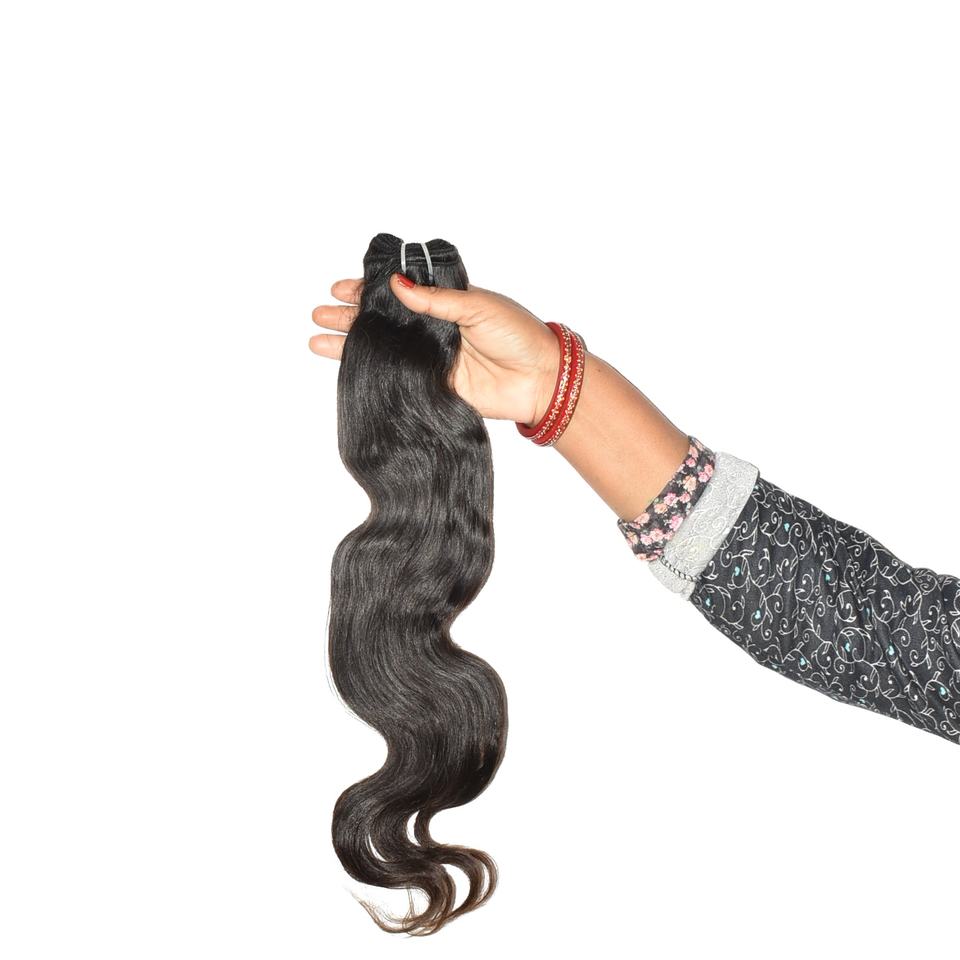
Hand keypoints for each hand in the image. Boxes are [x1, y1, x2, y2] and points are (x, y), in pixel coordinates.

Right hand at [309, 273, 563, 423]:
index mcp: (445, 303)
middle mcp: (433, 330)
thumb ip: (435, 300)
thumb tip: (395, 284)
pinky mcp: (433, 387)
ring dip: (351, 347)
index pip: (399, 292)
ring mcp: (430, 360)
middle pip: (383, 321)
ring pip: (384, 350)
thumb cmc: (519, 335)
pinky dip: (373, 375)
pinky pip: (397, 379)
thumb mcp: (478, 306)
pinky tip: (348, 370)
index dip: (369, 289)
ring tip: (317, 341)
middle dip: (350, 318)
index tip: (341, 288)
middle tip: (319, 314)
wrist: (541, 381)